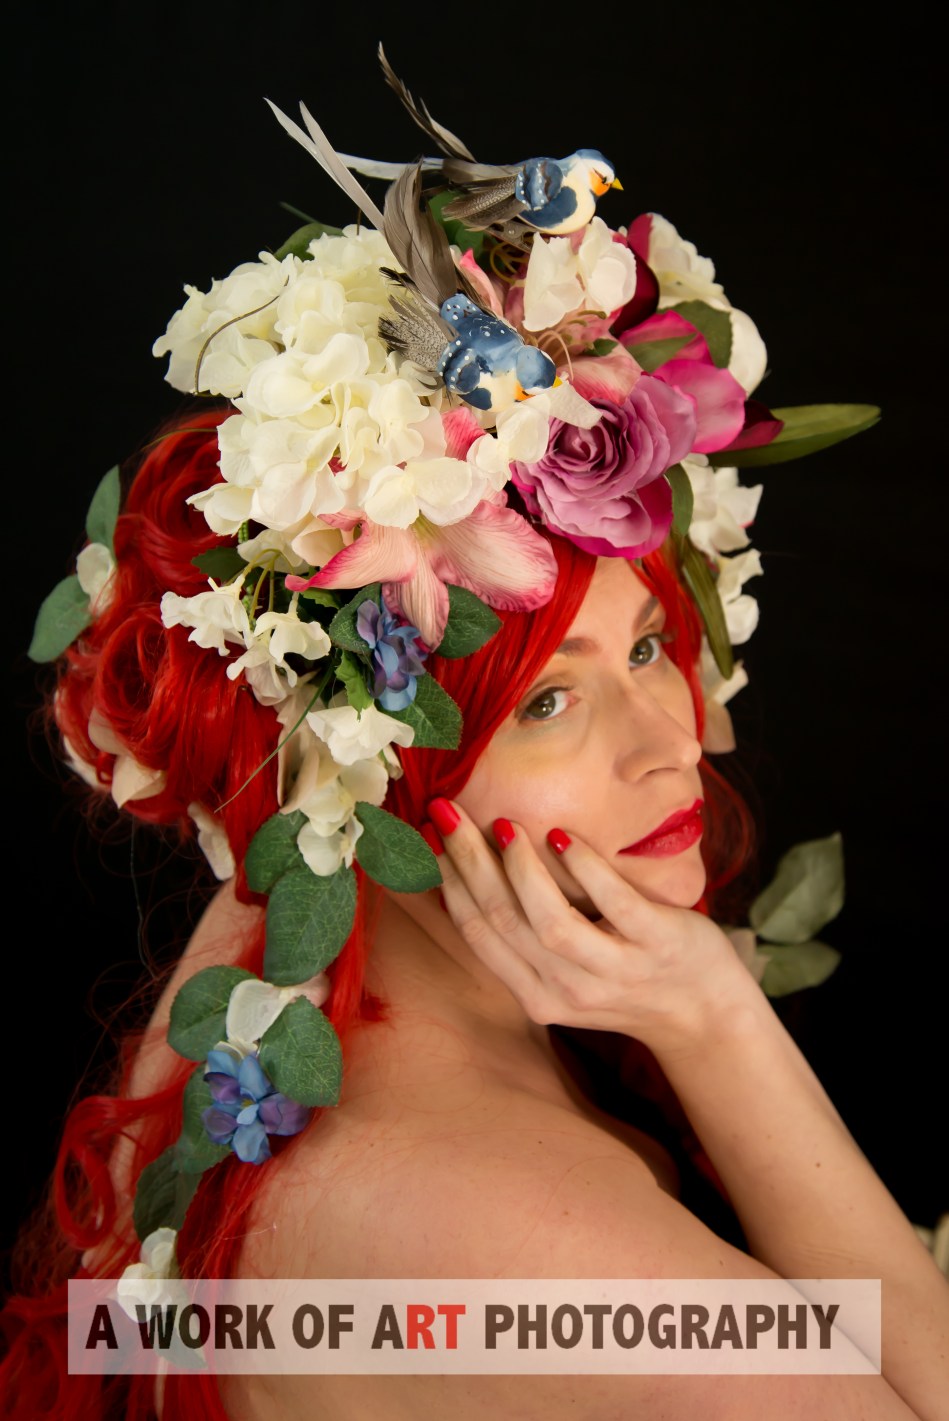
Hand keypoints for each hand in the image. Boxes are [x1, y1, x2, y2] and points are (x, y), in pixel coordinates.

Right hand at [428, 798, 760, 1061]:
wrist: (705, 1016)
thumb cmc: (626, 977)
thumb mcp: (566, 972)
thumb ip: (525, 935)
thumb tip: (469, 872)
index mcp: (537, 995)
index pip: (478, 934)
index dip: (447, 883)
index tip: (427, 836)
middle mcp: (568, 991)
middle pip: (503, 923)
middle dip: (468, 863)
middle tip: (446, 811)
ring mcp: (615, 971)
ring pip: (550, 924)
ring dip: (521, 871)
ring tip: (503, 826)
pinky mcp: (659, 946)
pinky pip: (615, 906)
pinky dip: (585, 870)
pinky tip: (561, 837)